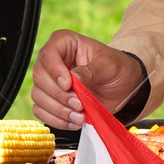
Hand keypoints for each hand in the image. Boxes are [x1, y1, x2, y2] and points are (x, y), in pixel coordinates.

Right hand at [30, 30, 144, 129]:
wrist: (124, 87)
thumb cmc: (117, 68)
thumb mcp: (109, 65)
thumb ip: (90, 71)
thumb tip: (73, 80)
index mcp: (64, 43)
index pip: (49, 55)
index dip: (55, 71)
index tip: (68, 84)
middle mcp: (52, 61)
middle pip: (40, 77)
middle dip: (59, 95)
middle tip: (79, 104)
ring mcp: (49, 81)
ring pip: (38, 96)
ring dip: (59, 110)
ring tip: (80, 115)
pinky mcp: (50, 99)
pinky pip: (41, 111)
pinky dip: (56, 119)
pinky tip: (74, 120)